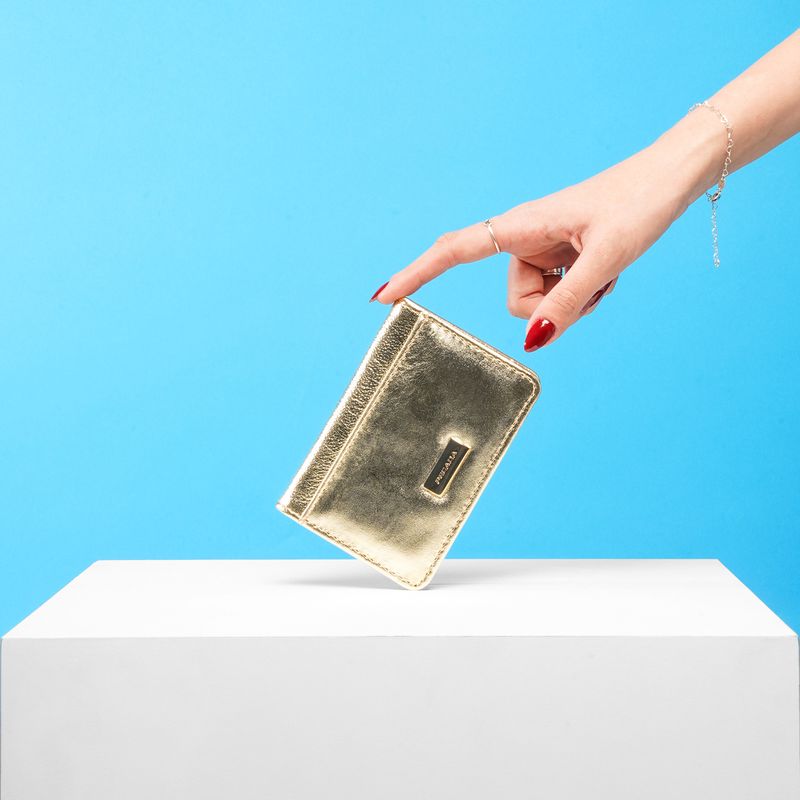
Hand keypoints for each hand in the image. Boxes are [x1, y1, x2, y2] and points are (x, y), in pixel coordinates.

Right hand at [370, 119, 718, 352]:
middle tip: (596, 283)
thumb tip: (533, 342)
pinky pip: (560, 297)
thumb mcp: (606, 260)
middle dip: (554, 308)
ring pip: (541, 305)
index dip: (415, 274)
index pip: (454, 251)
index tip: (382, 298)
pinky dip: (585, 295)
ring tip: (607, 271)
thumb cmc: (639, 202)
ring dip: (576, 301)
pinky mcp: (560, 259)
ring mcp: (543, 251)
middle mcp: (524, 239)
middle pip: (518, 303)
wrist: (673, 177)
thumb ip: (566, 303)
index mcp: (520, 226)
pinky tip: (608, 271)